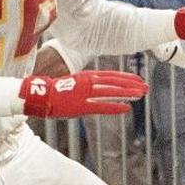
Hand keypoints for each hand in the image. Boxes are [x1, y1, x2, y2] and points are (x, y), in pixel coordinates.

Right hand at [19, 71, 147, 117]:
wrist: (38, 95)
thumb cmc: (54, 91)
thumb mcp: (73, 84)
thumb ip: (86, 85)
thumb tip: (97, 89)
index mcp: (86, 77)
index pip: (111, 76)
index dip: (126, 78)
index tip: (139, 80)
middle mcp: (88, 82)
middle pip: (115, 82)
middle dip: (132, 85)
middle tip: (146, 87)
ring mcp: (85, 93)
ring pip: (112, 92)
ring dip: (128, 93)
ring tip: (141, 95)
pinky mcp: (81, 105)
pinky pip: (102, 106)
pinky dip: (116, 106)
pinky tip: (127, 108)